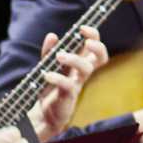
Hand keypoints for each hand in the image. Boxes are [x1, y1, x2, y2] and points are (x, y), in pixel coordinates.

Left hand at [27, 27, 106, 141]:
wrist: (41, 114)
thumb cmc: (48, 89)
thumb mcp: (46, 66)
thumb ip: (48, 51)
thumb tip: (52, 35)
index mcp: (79, 63)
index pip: (94, 47)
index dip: (93, 36)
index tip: (82, 28)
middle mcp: (81, 73)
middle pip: (101, 58)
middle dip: (97, 46)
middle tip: (86, 41)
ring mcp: (76, 85)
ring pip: (86, 69)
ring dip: (74, 59)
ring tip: (58, 56)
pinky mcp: (68, 97)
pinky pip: (68, 85)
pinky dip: (58, 78)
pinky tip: (47, 75)